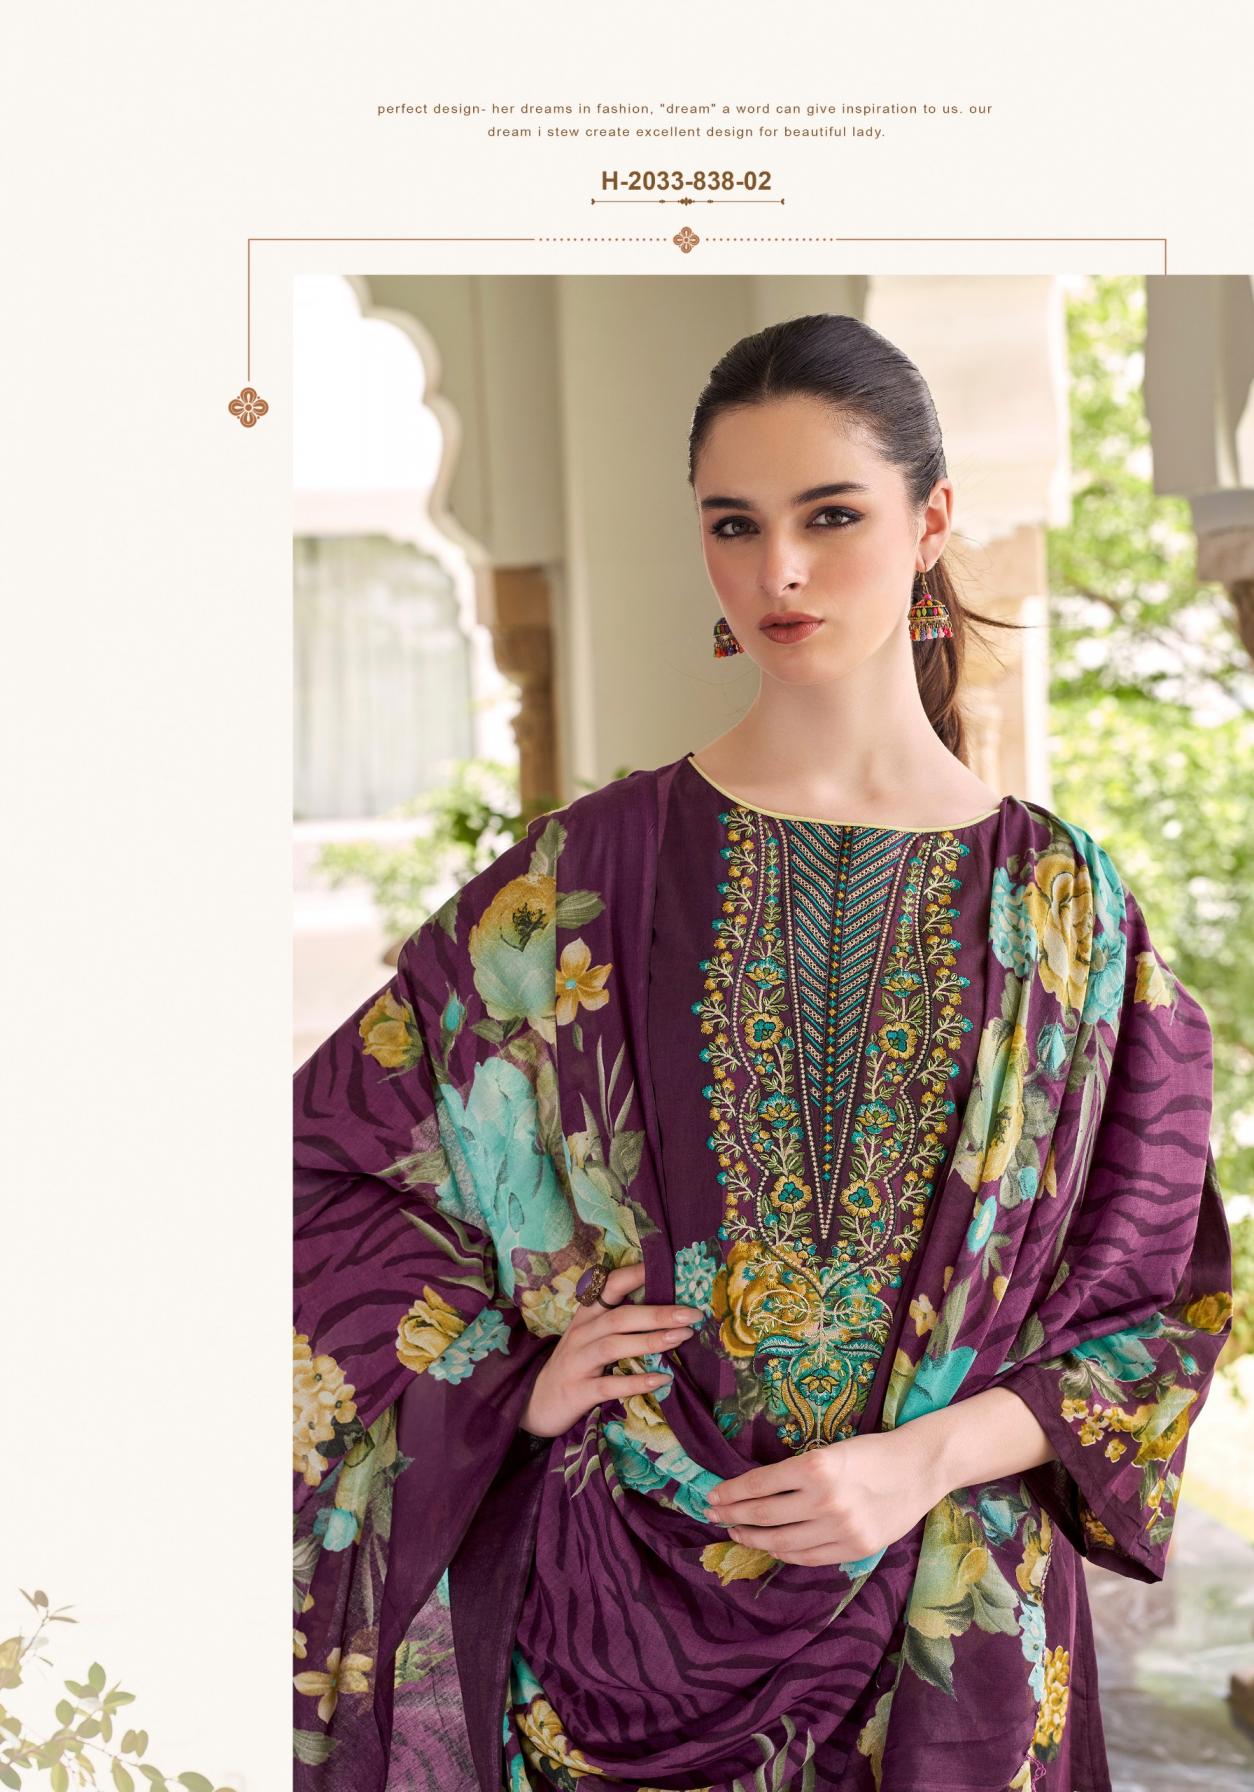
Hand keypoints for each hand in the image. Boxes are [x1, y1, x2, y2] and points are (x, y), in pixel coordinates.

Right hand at [519, 1262, 704, 1439]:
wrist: (538, 1402)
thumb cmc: (576, 1364)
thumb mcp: (591, 1336)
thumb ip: (619, 1321)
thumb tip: (667, 1307)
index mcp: (586, 1315)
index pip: (610, 1285)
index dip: (636, 1274)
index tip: (667, 1267)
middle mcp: (581, 1333)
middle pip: (620, 1316)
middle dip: (658, 1313)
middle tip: (692, 1313)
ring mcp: (578, 1362)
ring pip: (614, 1345)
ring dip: (650, 1341)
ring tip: (681, 1338)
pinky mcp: (579, 1390)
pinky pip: (610, 1384)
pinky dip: (637, 1382)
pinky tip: (662, 1379)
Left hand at [703, 1424, 944, 1565]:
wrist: (920, 1468)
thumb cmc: (872, 1451)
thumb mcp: (830, 1451)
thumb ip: (798, 1474)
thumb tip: (756, 1492)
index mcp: (816, 1466)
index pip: (760, 1484)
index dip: (732, 1492)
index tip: (713, 1494)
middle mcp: (825, 1499)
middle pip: (765, 1515)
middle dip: (733, 1515)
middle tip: (713, 1514)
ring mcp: (840, 1528)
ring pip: (782, 1541)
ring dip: (754, 1537)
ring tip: (736, 1531)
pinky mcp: (854, 1548)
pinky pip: (808, 1557)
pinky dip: (784, 1553)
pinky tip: (770, 1546)